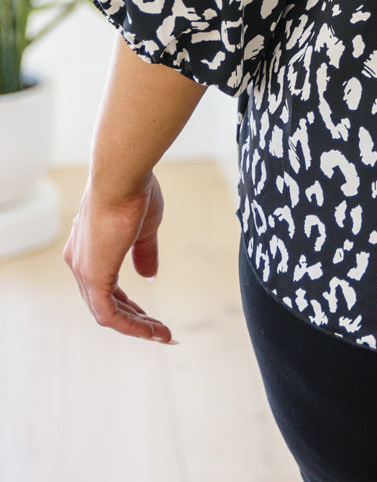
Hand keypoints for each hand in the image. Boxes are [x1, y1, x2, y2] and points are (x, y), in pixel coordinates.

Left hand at [62, 172, 176, 343]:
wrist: (121, 176)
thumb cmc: (133, 191)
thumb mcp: (144, 227)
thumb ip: (144, 253)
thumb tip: (149, 275)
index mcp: (87, 247)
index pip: (105, 285)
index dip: (128, 302)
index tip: (150, 313)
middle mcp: (79, 261)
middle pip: (105, 302)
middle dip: (134, 319)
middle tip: (160, 330)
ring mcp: (83, 270)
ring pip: (107, 312)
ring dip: (136, 326)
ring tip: (162, 334)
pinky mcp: (93, 277)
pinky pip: (109, 315)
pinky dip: (131, 326)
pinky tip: (152, 330)